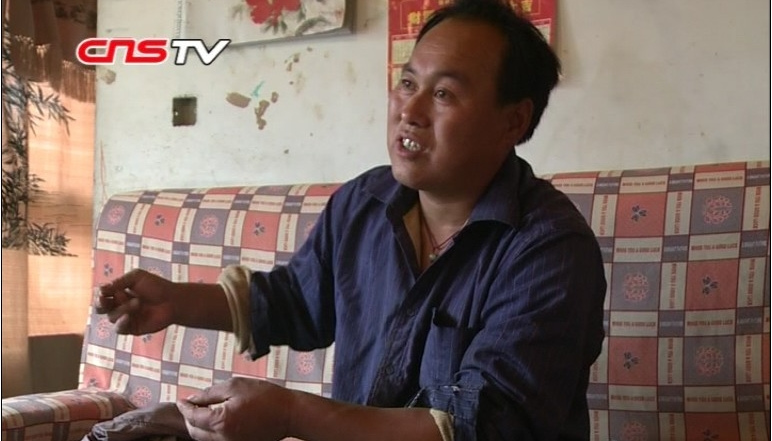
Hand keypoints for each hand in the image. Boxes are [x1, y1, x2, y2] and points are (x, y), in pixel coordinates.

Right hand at [97, 268, 177, 334]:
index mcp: (119, 292)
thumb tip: (100, 289)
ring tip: (138, 302)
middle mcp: (120, 306)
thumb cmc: (157, 286)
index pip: (102, 295)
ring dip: (122, 308)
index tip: (104, 291)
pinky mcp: (132, 328)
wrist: (174, 300)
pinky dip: (121, 322)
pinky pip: (119, 329)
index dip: (100, 294)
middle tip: (104, 300)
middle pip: (100, 308)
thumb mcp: (137, 277)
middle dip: (100, 304)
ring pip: (112, 316)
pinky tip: (128, 316)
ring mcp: (125, 318)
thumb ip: (119, 282)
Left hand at [177, 377, 293, 440]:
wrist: (289, 414)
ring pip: (204, 439)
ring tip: (201, 411)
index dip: (184, 407)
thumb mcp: (235, 386)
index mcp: (220, 421)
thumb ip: (210, 393)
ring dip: (198, 426)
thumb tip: (193, 399)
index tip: (181, 399)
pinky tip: (215, 419)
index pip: (192, 416)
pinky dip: (210, 431)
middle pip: (194, 432)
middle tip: (189, 405)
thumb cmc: (265, 396)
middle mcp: (223, 438)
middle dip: (189, 418)